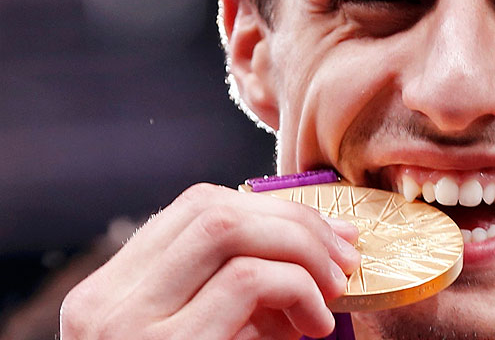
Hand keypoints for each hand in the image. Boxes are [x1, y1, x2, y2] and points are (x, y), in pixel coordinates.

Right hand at [60, 183, 360, 339]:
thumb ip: (239, 298)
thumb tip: (321, 251)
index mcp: (111, 293)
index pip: (193, 210)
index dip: (270, 209)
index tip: (326, 232)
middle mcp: (106, 303)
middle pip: (212, 210)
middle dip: (294, 222)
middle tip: (345, 255)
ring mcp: (128, 328)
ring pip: (227, 230)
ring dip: (301, 250)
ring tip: (333, 290)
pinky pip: (247, 282)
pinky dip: (298, 289)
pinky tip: (316, 324)